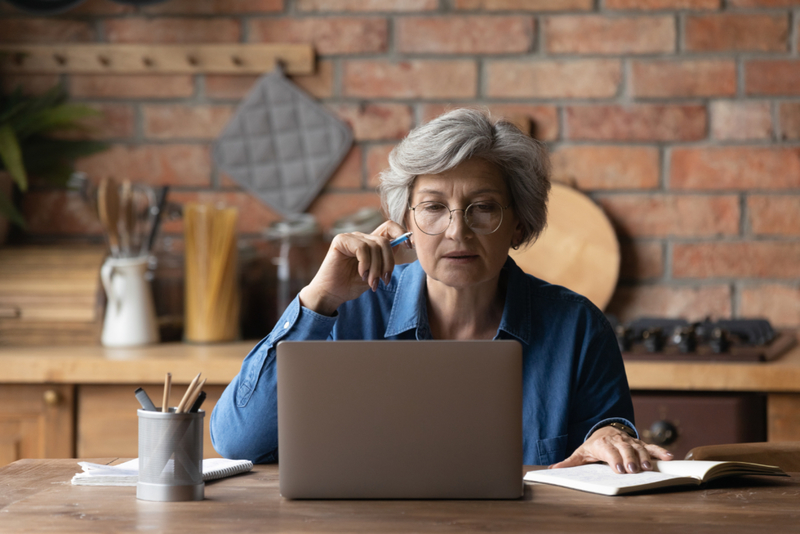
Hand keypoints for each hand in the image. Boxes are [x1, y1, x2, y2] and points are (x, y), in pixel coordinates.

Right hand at [298, 221, 415, 315]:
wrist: (331, 294)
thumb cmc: (351, 284)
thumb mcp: (375, 273)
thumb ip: (385, 259)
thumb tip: (402, 245)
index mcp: (370, 243)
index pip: (389, 227)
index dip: (402, 233)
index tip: (410, 247)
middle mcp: (361, 237)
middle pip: (385, 241)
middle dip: (388, 263)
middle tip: (383, 281)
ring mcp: (351, 237)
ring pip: (375, 246)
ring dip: (376, 268)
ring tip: (371, 282)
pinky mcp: (341, 240)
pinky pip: (362, 248)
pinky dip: (365, 263)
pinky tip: (361, 274)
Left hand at [549, 426, 673, 473]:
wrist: (604, 429)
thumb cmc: (593, 445)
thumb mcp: (580, 452)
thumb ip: (570, 462)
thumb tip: (553, 468)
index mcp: (602, 443)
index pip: (608, 451)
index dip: (614, 459)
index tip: (619, 469)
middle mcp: (617, 441)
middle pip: (625, 449)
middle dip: (630, 459)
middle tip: (635, 470)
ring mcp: (629, 441)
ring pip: (638, 448)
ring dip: (644, 457)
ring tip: (649, 468)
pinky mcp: (639, 442)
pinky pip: (651, 446)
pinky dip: (660, 451)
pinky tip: (669, 457)